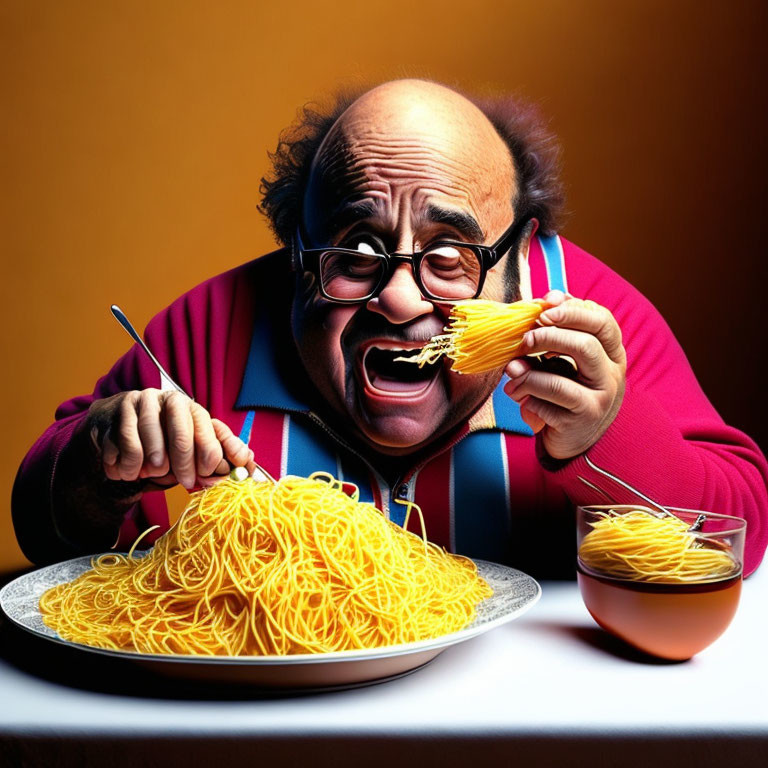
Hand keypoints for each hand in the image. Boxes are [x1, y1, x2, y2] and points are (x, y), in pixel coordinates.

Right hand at [87, 389, 254, 489]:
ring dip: (151, 469)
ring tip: (150, 473)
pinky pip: (122, 449)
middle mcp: (165, 399)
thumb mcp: (193, 443)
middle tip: (185, 482)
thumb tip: (247, 461)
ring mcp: (138, 404)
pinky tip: (126, 470)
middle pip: (180, 436)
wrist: (118, 426)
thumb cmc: (163, 439)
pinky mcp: (115, 415)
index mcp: (189, 406)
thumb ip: (220, 451)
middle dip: (183, 466)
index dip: (209, 456)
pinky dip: (125, 467)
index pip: (205, 429)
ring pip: (149, 446)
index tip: (206, 475)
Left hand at [503, 290, 625, 459]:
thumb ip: (558, 335)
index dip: (572, 308)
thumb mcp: (567, 362)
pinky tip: (517, 394)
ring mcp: (600, 398)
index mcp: (612, 352)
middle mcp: (612, 374)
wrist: (577, 440)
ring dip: (529, 370)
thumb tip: (543, 302)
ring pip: (563, 373)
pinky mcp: (582, 419)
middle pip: (586, 342)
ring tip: (512, 370)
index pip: (601, 320)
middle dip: (548, 335)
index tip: (544, 304)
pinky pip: (549, 399)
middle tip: (524, 338)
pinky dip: (527, 394)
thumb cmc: (568, 392)